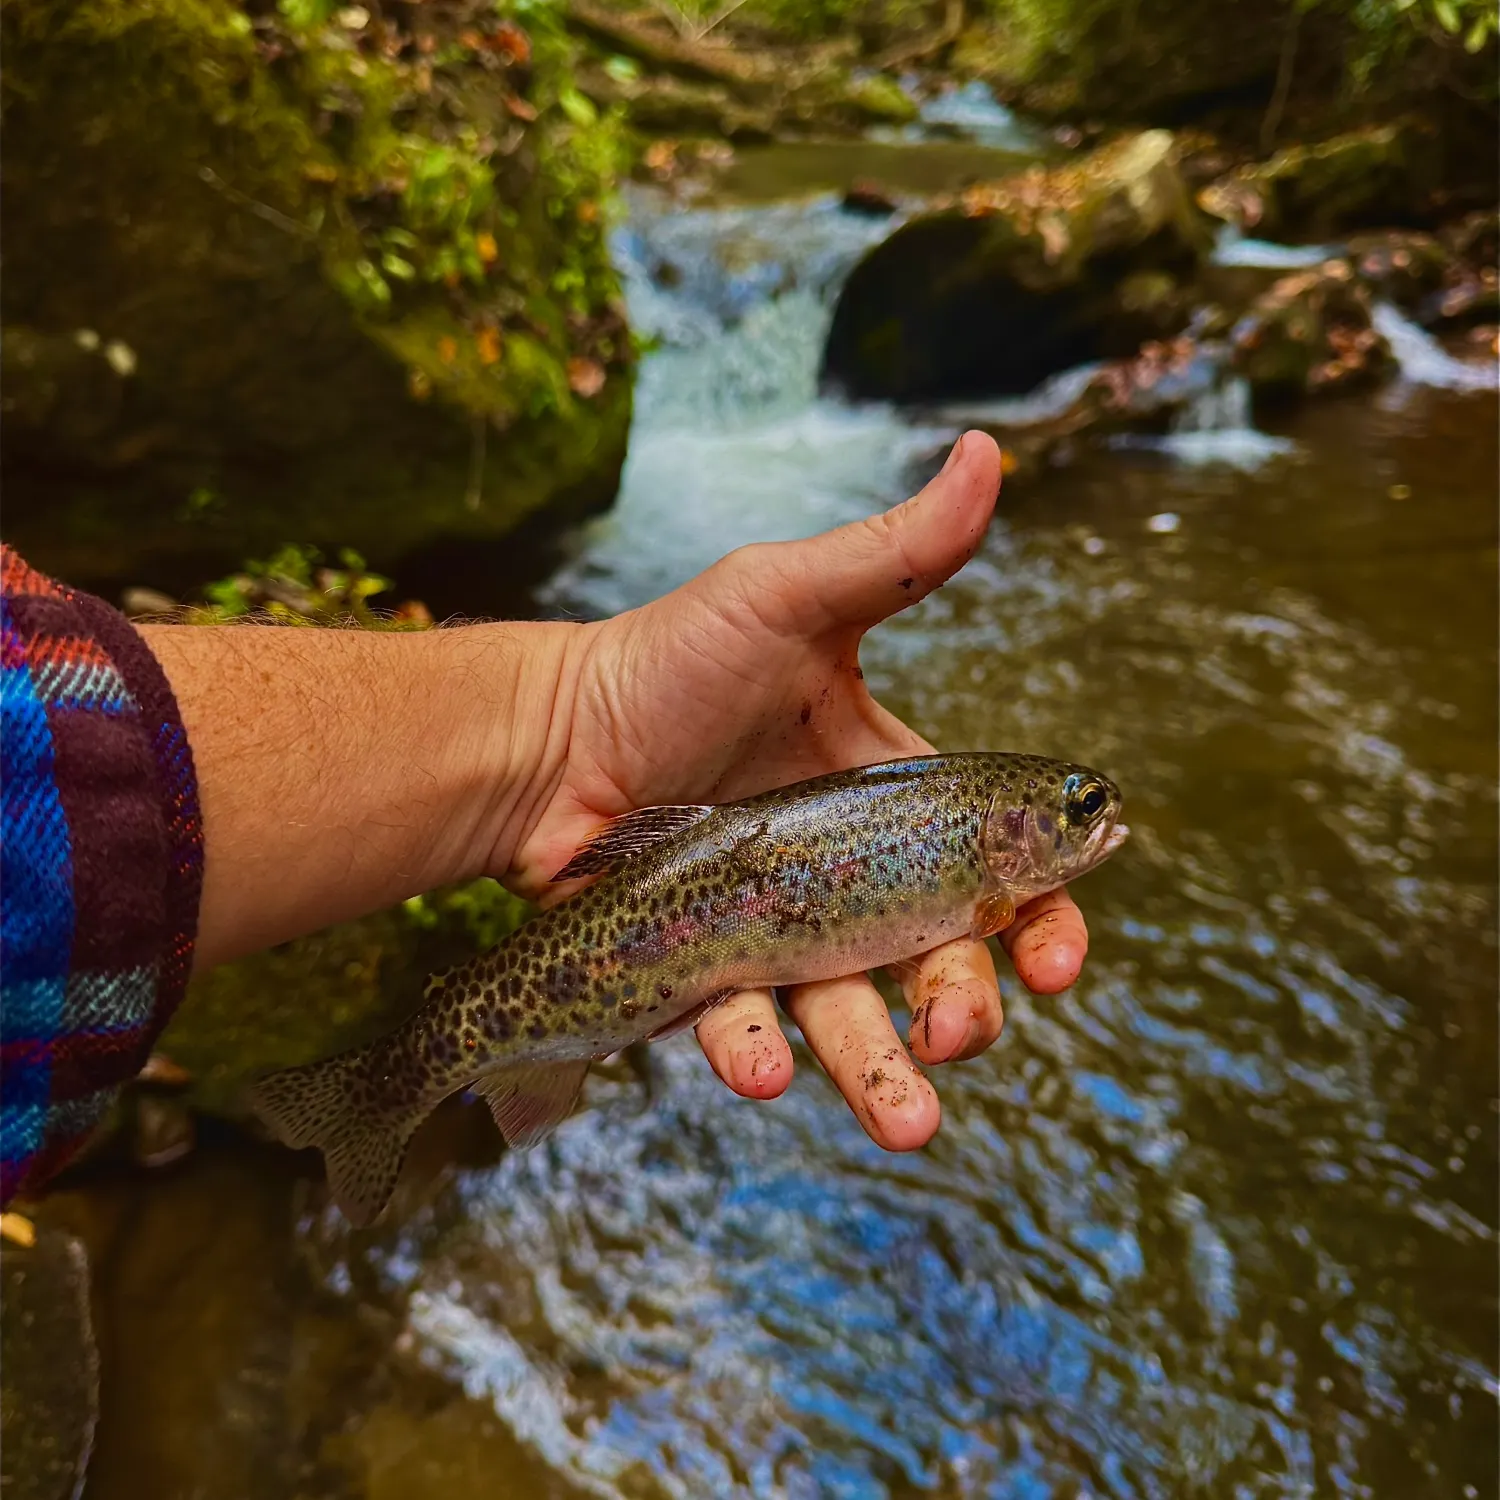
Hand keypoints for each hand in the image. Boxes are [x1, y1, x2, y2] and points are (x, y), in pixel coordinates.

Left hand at [496, 432, 1090, 1150]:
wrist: (545, 736)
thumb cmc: (666, 661)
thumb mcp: (786, 598)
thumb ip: (896, 555)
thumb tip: (986, 456)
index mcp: (889, 797)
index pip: (994, 869)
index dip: (1042, 917)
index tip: (1062, 959)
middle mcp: (845, 875)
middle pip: (937, 961)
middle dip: (969, 1009)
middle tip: (966, 1036)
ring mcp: (776, 930)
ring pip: (850, 1018)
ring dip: (882, 1072)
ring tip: (907, 1121)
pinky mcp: (705, 971)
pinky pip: (743, 1023)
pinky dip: (755, 1050)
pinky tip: (760, 1065)